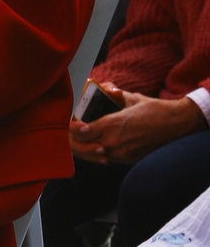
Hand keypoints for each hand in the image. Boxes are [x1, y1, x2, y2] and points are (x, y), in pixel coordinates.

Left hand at [70, 91, 205, 164]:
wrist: (175, 125)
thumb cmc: (153, 109)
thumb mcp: (130, 98)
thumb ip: (111, 95)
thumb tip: (99, 87)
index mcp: (112, 125)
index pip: (80, 132)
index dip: (72, 128)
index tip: (71, 123)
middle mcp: (113, 143)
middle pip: (82, 147)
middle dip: (74, 139)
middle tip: (72, 132)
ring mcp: (119, 154)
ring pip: (92, 155)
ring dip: (84, 148)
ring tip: (80, 139)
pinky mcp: (126, 160)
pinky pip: (104, 158)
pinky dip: (97, 152)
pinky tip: (94, 145)